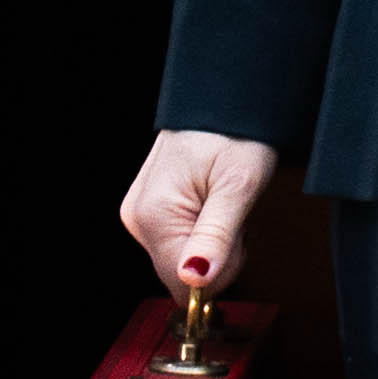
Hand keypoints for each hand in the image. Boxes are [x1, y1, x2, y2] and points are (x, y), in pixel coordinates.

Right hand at [120, 129, 278, 300]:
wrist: (226, 95)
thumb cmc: (237, 132)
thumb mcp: (240, 185)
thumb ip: (217, 236)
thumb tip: (195, 279)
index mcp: (153, 214)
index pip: (183, 283)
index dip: (221, 269)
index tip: (238, 235)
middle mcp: (137, 217)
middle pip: (181, 273)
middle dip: (218, 254)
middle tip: (233, 211)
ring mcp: (140, 213)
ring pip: (182, 257)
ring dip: (213, 240)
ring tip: (224, 200)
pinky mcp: (148, 208)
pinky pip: (179, 240)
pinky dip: (203, 228)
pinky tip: (212, 200)